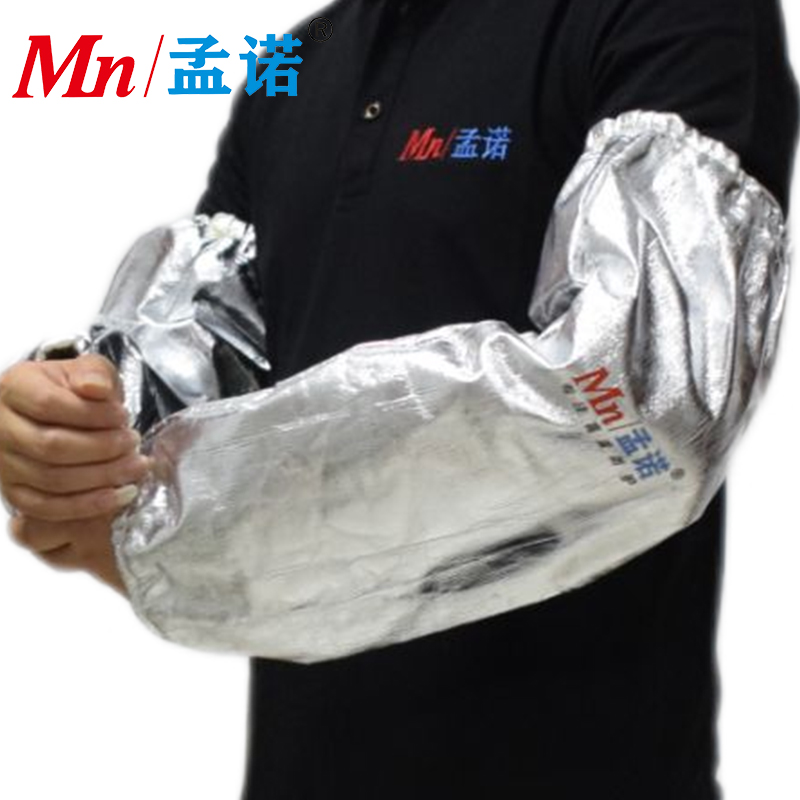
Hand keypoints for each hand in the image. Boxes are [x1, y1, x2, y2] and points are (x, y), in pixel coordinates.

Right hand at [0, 354, 149, 590]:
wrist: (65, 412)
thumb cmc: (77, 390)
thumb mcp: (89, 370)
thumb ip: (95, 373)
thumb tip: (96, 388)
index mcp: (14, 388)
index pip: (48, 405)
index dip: (92, 414)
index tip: (124, 416)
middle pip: (51, 447)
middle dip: (102, 448)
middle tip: (134, 443)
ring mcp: (3, 464)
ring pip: (51, 480)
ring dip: (101, 477)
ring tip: (136, 467)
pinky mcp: (14, 492)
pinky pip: (47, 508)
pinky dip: (87, 506)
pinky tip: (120, 496)